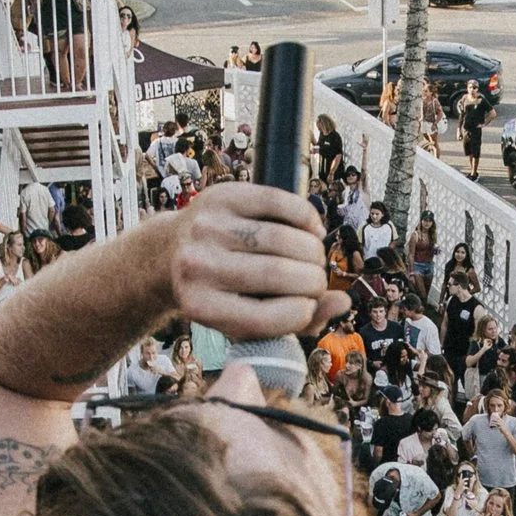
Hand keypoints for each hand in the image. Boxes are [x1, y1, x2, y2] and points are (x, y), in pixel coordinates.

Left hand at [172, 186, 343, 341]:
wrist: (172, 252)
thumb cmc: (223, 292)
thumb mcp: (250, 318)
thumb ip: (299, 320)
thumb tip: (342, 302)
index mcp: (202, 307)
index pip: (270, 318)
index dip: (304, 313)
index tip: (309, 306)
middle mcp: (198, 266)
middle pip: (281, 274)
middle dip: (314, 279)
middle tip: (316, 280)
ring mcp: (207, 227)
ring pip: (284, 238)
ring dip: (314, 250)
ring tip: (314, 258)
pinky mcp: (221, 195)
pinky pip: (280, 202)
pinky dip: (307, 218)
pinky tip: (311, 230)